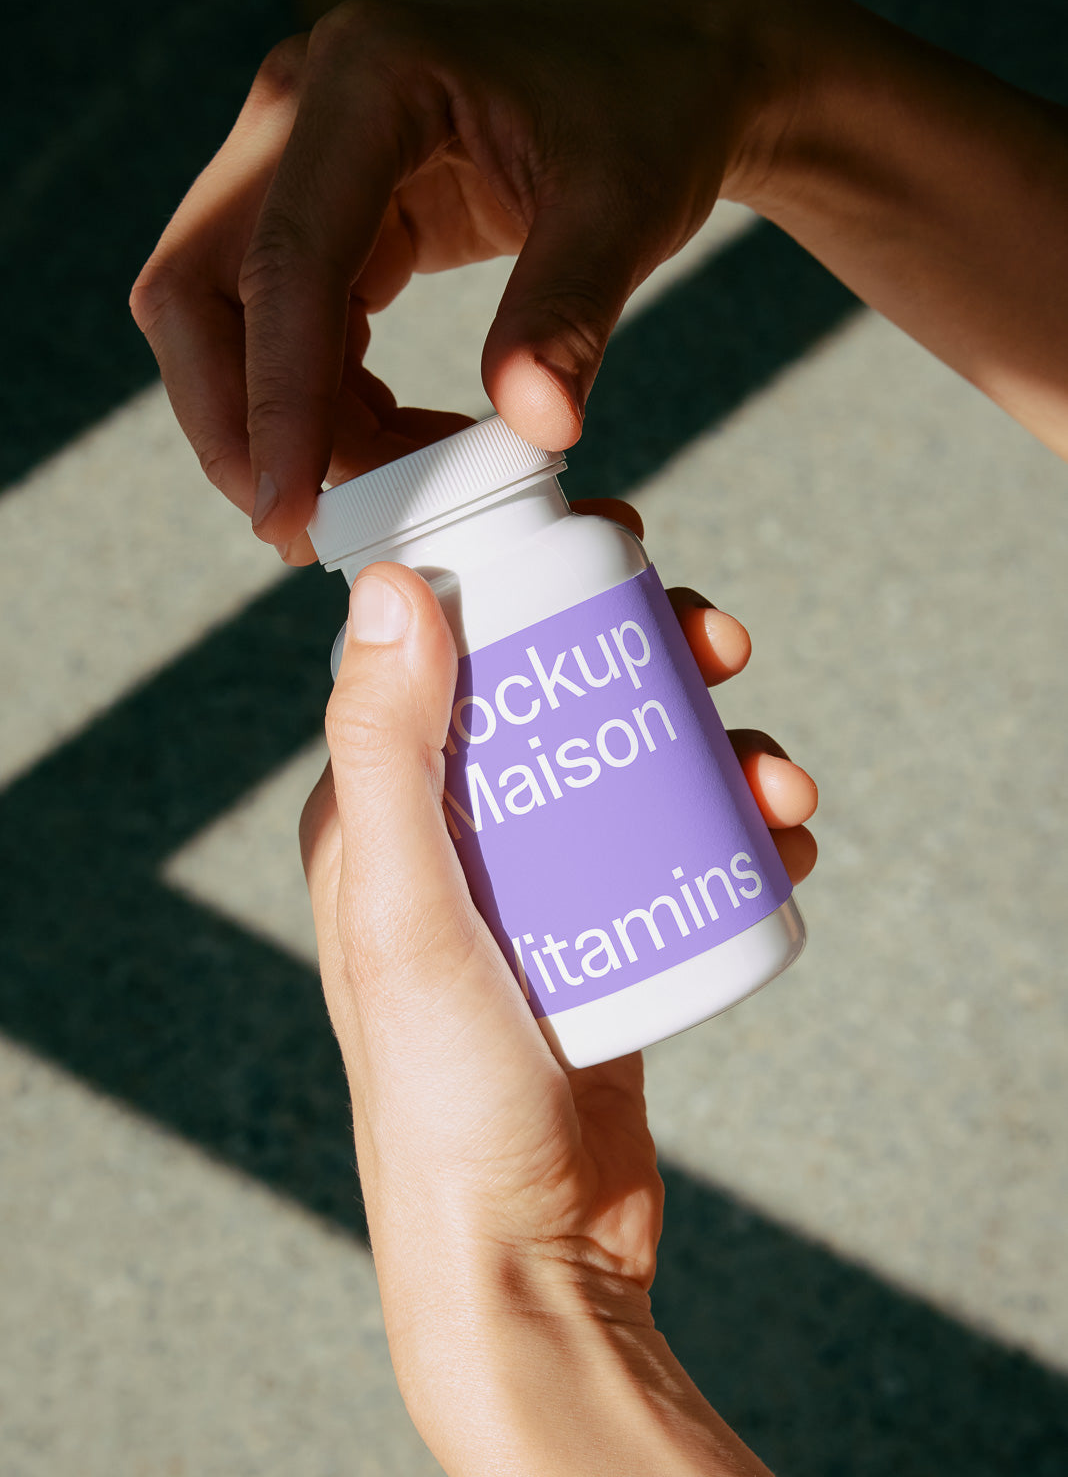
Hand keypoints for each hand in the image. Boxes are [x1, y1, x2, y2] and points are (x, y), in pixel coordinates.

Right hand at [130, 0, 784, 548]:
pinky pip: (287, 327)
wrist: (668, 77)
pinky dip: (329, 405)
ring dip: (289, 424)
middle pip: (199, 288)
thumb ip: (570, 315)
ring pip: (229, 320)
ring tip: (392, 493)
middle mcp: (303, 108)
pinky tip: (406, 445)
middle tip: (302, 530)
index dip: (277, 401)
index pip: (283, 262)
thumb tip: (537, 433)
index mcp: (367, 77)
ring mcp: (300, 158)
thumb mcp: (627, 211)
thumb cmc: (651, 117)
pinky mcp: (325, 211)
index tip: (290, 513)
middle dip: (238, 422)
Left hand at [299, 502, 814, 1475]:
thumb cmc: (445, 1095)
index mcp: (381, 810)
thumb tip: (393, 586)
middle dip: (652, 652)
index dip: (540, 576)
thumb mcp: (407, 914)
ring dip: (717, 747)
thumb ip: (387, 750)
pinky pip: (672, 850)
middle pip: (562, 695)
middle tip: (725, 647)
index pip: (456, 647)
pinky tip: (783, 842)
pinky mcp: (602, 938)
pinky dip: (733, 828)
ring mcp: (533, 888)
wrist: (523, 1255)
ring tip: (782, 786)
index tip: (626, 540)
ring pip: (632, 767)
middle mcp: (452, 836)